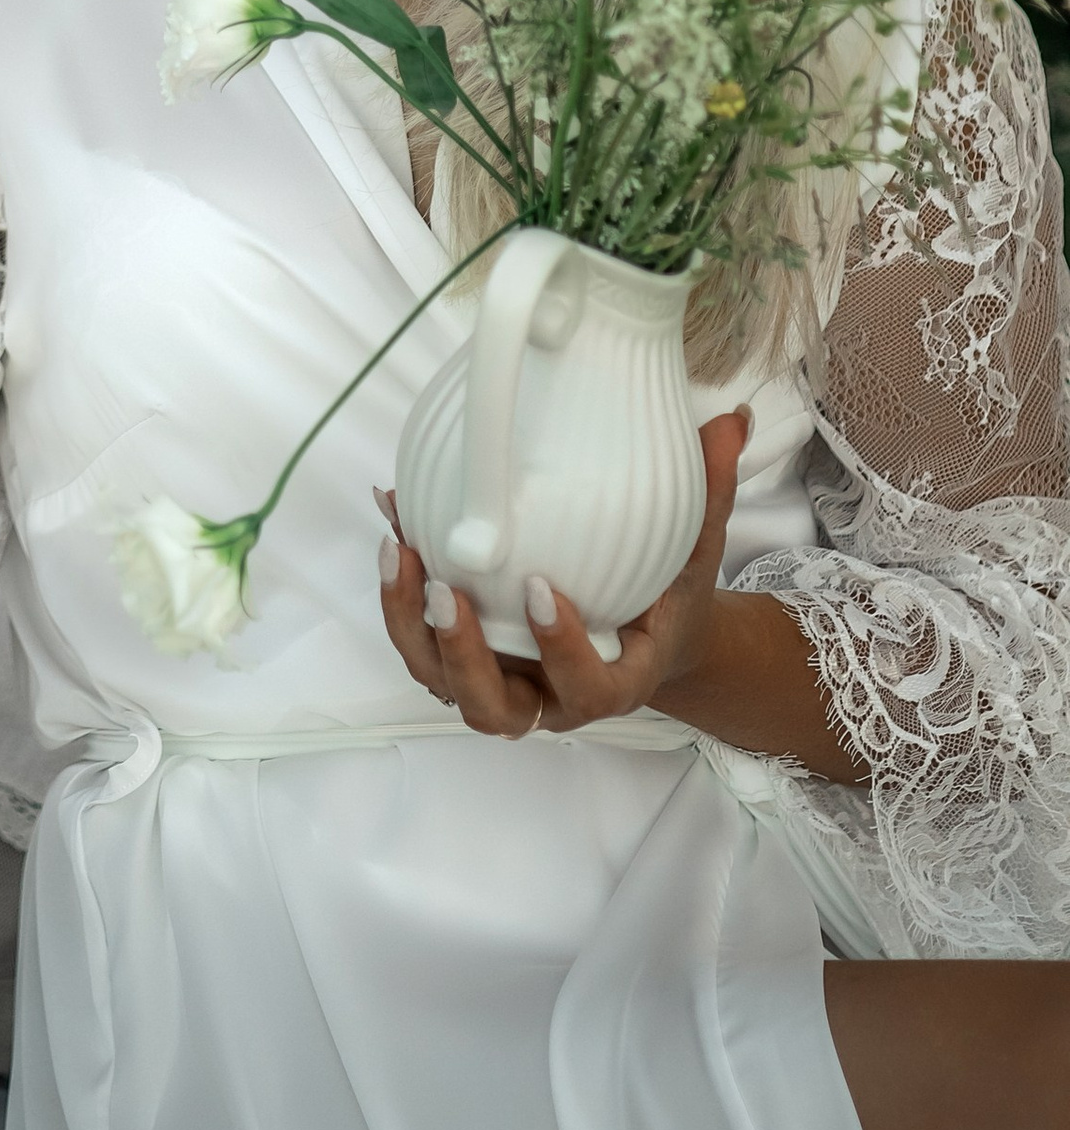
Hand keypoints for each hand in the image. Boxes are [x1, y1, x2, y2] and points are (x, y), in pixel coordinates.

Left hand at [378, 408, 751, 739]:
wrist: (644, 634)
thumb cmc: (668, 594)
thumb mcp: (695, 549)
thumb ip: (712, 491)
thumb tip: (733, 419)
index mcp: (613, 681)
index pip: (587, 687)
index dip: (560, 651)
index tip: (542, 590)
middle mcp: (549, 694)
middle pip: (494, 710)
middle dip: (463, 657)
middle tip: (448, 591)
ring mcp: (502, 680)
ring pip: (441, 681)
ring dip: (412, 626)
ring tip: (404, 552)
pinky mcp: (466, 658)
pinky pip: (421, 639)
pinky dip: (400, 593)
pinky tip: (396, 528)